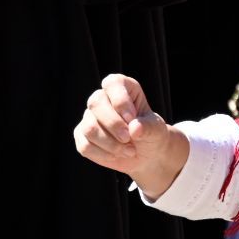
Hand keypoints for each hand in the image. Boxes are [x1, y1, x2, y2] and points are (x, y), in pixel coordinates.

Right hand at [72, 74, 190, 201]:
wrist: (146, 155)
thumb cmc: (151, 134)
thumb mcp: (157, 130)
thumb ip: (148, 127)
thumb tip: (134, 129)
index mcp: (121, 88)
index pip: (112, 83)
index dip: (120, 100)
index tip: (132, 117)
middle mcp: (101, 99)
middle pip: (96, 104)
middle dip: (113, 125)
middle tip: (129, 139)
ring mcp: (89, 117)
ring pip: (89, 128)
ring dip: (111, 144)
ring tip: (128, 151)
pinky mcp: (82, 136)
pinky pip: (85, 145)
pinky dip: (103, 155)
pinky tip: (116, 155)